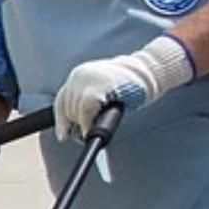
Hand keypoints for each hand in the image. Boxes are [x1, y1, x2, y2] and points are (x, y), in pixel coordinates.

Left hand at [53, 35, 193, 141]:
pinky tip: (92, 130)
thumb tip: (77, 125)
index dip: (61, 121)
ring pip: (75, 111)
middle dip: (75, 126)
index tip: (63, 136)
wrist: (147, 72)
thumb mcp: (102, 90)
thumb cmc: (129, 85)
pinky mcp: (99, 86)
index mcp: (80, 76)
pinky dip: (88, 124)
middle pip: (68, 108)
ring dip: (83, 126)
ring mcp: (88, 79)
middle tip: (85, 135)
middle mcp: (80, 75)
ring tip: (93, 130)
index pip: (61, 100)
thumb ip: (88, 100)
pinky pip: (86, 111)